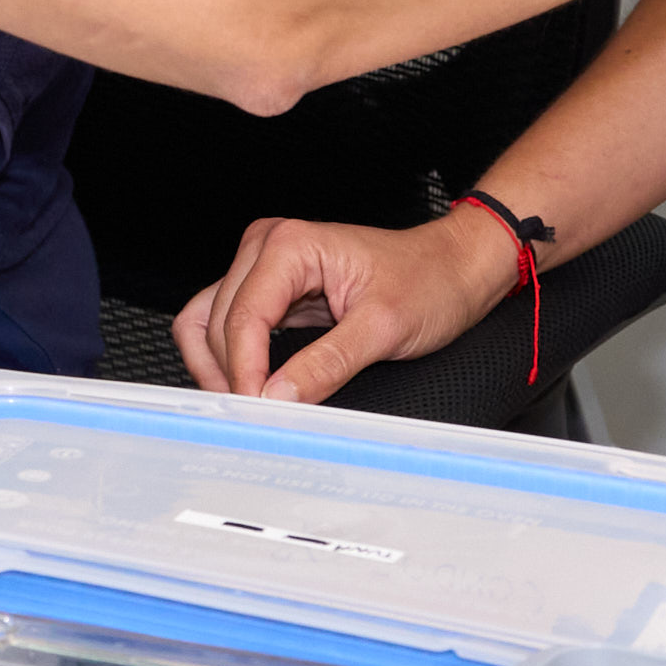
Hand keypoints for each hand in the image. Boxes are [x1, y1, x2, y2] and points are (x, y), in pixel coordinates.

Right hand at [173, 211, 512, 403]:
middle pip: (218, 320)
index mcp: (290, 245)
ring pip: (210, 321)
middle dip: (230, 372)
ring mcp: (267, 267)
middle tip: (253, 419)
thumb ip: (327, 364)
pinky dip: (228, 357)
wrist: (455, 267)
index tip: (256, 412)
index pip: (242, 316)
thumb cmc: (430, 280)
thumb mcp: (383, 328)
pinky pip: (230, 323)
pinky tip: (247, 385)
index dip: (244, 371)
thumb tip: (279, 397)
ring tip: (243, 406)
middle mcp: (269, 248)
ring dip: (217, 365)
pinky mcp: (274, 289)